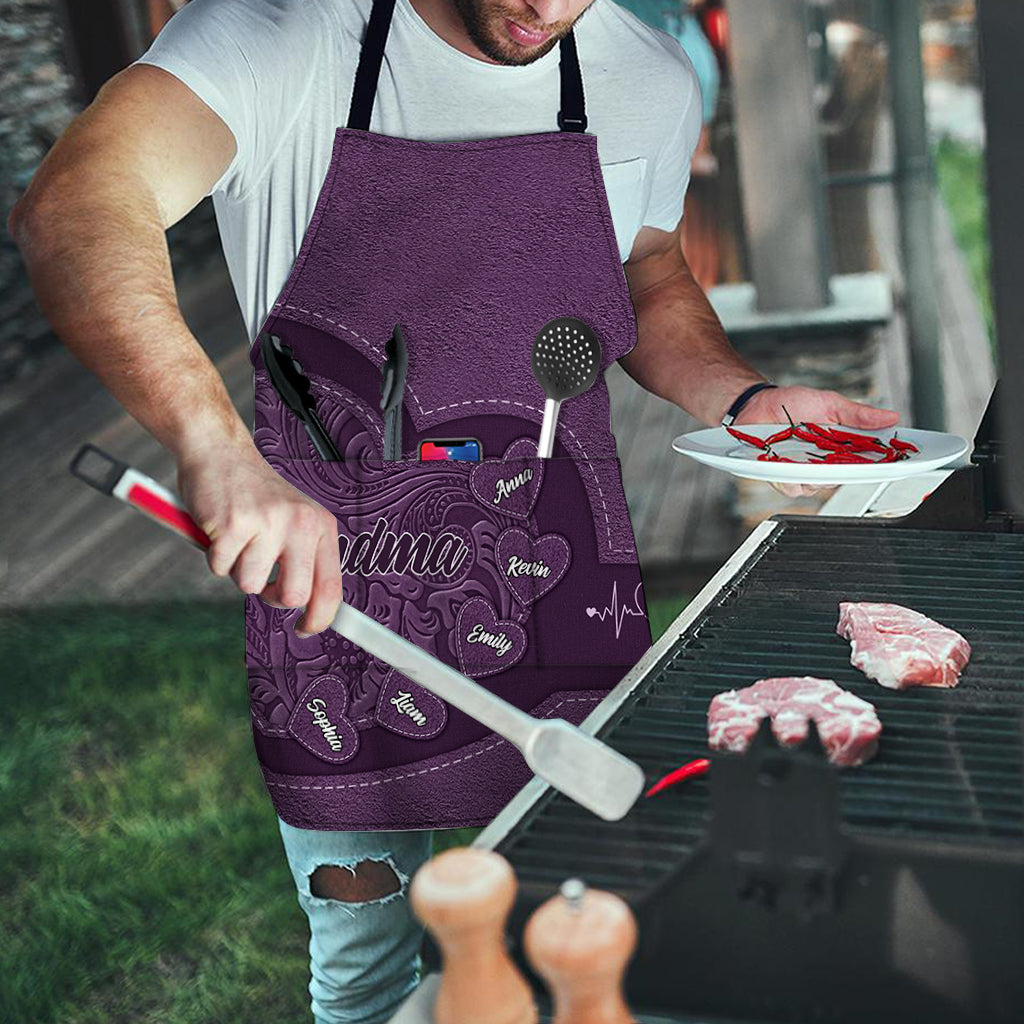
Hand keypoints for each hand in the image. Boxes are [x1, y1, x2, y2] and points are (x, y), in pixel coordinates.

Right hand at [176, 442, 343, 636]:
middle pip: (293, 596)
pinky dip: (215, 556)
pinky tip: (221, 530)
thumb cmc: (255, 494)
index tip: (306, 629)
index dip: (320, 618)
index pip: (331, 586)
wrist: (220, 452)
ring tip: (239, 539)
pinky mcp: (233, 524)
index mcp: (320, 525)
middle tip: (261, 576)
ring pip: (250, 585)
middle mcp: (300, 523)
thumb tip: (312, 609)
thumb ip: (305, 559)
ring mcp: (268, 523)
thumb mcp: (295, 520)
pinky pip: (220, 568)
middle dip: (271, 596)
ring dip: (237, 569)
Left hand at [735, 385, 898, 497]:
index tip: (899, 462)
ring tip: (808, 453)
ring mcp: (804, 473)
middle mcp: (825, 464)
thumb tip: (891, 417)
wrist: (757, 405)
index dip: (885, 464)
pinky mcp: (783, 478)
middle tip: (844, 455)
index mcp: (841, 447)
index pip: (869, 461)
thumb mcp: (830, 403)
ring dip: (816, 473)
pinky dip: (792, 477)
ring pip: (820, 487)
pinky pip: (794, 488)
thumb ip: (858, 415)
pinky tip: (787, 462)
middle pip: (846, 478)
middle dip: (848, 470)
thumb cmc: (792, 404)